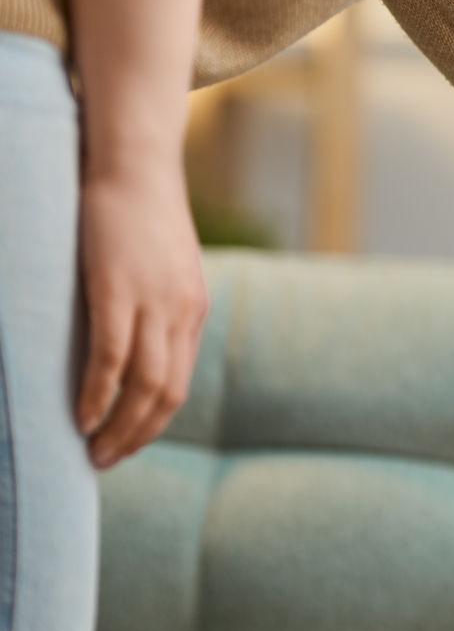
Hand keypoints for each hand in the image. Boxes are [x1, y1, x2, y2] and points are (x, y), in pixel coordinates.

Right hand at [75, 161, 208, 469]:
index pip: (178, 383)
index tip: (126, 445)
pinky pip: (113, 355)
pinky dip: (99, 392)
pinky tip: (83, 416)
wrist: (136, 168)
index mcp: (193, 310)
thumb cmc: (141, 218)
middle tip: (105, 462)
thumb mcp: (162, 269)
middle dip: (136, 436)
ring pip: (143, 384)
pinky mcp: (119, 289)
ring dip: (117, 425)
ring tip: (92, 450)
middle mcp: (182, 312)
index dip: (152, 422)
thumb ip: (156, 306)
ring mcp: (154, 302)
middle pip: (167, 394)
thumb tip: (136, 343)